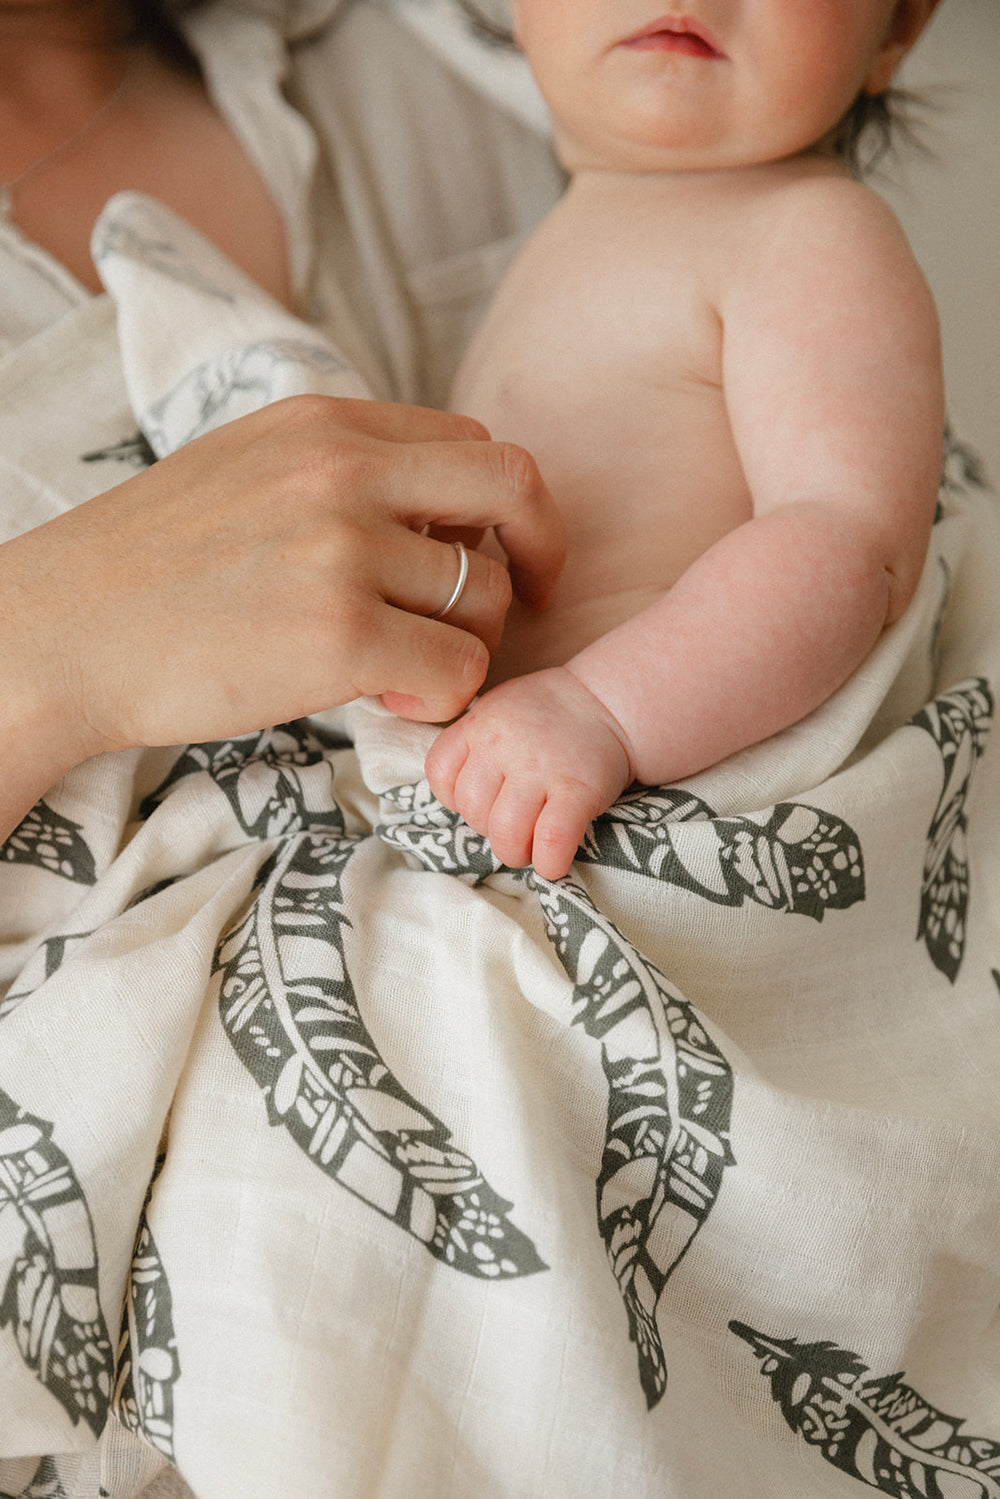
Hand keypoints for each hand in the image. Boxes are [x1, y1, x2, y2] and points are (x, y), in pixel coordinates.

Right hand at [0, 395, 563, 836]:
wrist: (60, 632)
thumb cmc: (148, 566)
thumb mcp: (244, 470)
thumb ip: (338, 470)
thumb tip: (433, 509)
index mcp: (324, 422)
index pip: (469, 441)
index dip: (501, 503)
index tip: (500, 549)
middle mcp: (345, 471)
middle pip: (513, 486)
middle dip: (545, 548)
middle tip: (535, 600)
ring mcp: (345, 551)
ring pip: (489, 597)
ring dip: (471, 642)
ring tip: (408, 668)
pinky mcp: (341, 637)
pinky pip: (459, 669)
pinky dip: (444, 694)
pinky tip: (391, 699)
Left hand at [425, 666, 633, 879]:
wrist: (608, 702)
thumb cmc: (547, 714)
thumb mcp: (497, 710)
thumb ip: (471, 744)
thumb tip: (456, 796)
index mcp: (479, 724)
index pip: (439, 773)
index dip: (454, 796)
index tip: (481, 799)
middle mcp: (503, 745)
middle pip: (472, 811)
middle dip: (489, 829)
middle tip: (514, 824)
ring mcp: (541, 769)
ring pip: (506, 834)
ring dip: (516, 853)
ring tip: (531, 847)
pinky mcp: (578, 791)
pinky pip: (551, 841)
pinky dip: (549, 863)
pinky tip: (554, 861)